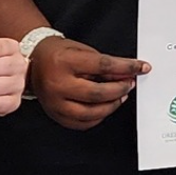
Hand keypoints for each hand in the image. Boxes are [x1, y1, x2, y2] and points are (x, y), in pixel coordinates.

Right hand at [27, 38, 147, 130]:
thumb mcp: (83, 51)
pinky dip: (99, 117)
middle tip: (129, 84)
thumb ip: (105, 63)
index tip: (141, 67)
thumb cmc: (59, 55)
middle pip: (98, 93)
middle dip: (120, 89)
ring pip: (92, 112)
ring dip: (112, 105)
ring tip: (120, 96)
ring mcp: (55, 103)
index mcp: (65, 63)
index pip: (103, 66)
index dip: (127, 67)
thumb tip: (127, 73)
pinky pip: (83, 123)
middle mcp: (58, 84)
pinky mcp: (56, 115)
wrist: (34, 64)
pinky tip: (105, 107)